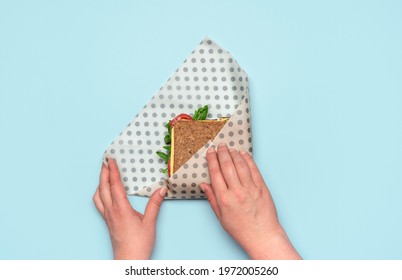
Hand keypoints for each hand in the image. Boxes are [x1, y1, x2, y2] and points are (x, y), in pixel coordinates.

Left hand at [93, 158, 166, 259]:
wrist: (129, 259)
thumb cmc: (139, 244)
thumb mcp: (150, 223)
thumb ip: (154, 205)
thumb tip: (161, 190)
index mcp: (121, 209)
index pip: (115, 186)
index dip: (113, 172)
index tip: (111, 161)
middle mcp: (111, 211)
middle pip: (103, 188)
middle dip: (103, 173)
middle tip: (104, 161)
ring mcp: (107, 217)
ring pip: (98, 196)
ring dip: (100, 183)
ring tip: (103, 174)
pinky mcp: (107, 221)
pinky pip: (99, 204)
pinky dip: (99, 194)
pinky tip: (103, 193)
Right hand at [200, 143, 300, 259]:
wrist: (262, 235)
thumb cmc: (241, 229)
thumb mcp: (221, 217)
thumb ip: (212, 198)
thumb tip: (203, 184)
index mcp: (224, 199)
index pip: (216, 173)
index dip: (212, 160)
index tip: (210, 152)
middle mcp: (237, 192)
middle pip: (227, 166)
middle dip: (222, 153)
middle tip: (220, 145)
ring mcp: (251, 189)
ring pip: (241, 165)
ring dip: (234, 154)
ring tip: (230, 148)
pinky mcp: (262, 188)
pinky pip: (254, 170)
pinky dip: (248, 160)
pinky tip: (244, 155)